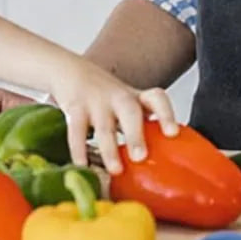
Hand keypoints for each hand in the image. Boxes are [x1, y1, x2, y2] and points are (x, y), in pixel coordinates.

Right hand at [49, 59, 177, 173]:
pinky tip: (82, 165)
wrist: (68, 69)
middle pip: (130, 112)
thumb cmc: (101, 94)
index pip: (156, 99)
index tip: (172, 133)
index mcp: (135, 98)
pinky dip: (78, 149)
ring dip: (110, 149)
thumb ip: (138, 126)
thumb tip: (159, 163)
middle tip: (139, 157)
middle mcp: (118, 98)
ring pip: (104, 127)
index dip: (165, 114)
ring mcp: (95, 102)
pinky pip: (76, 130)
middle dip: (135, 135)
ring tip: (115, 170)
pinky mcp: (74, 107)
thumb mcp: (123, 103)